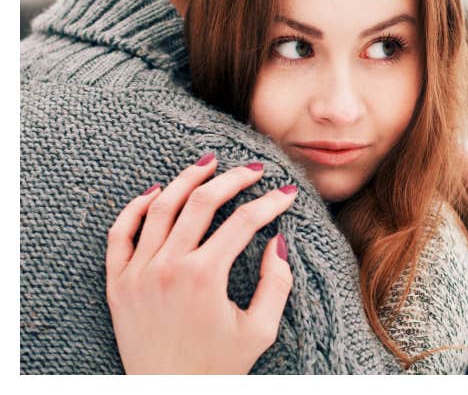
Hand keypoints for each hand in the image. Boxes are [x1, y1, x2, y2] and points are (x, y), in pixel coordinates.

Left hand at [105, 153, 297, 373]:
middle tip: (254, 169)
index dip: (270, 202)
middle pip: (202, 202)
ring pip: (161, 207)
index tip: (286, 193)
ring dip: (187, 179)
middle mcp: (168, 267)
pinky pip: (120, 233)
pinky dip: (136, 207)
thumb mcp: (260, 330)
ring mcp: (137, 272)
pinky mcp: (117, 283)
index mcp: (205, 276)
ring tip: (209, 164)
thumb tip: (279, 241)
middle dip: (234, 179)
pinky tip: (156, 191)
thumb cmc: (218, 367)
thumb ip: (276, 283)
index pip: (244, 221)